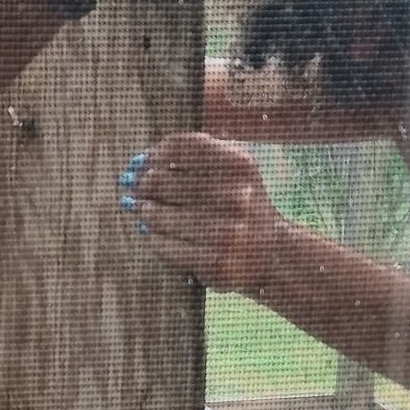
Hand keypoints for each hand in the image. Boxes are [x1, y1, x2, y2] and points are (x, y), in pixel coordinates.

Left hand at [122, 134, 285, 294]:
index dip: (153, 154)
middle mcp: (235, 196)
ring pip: (157, 215)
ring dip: (145, 212)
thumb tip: (138, 164)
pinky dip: (154, 238)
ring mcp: (226, 231)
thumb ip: (192, 158)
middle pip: (161, 180)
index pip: (180, 147)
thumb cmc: (241, 206)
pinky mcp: (214, 262)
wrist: (274, 253)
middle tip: (135, 189)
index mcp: (239, 165)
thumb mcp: (232, 171)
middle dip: (142, 185)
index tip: (143, 162)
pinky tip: (154, 234)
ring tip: (145, 211)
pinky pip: (164, 246)